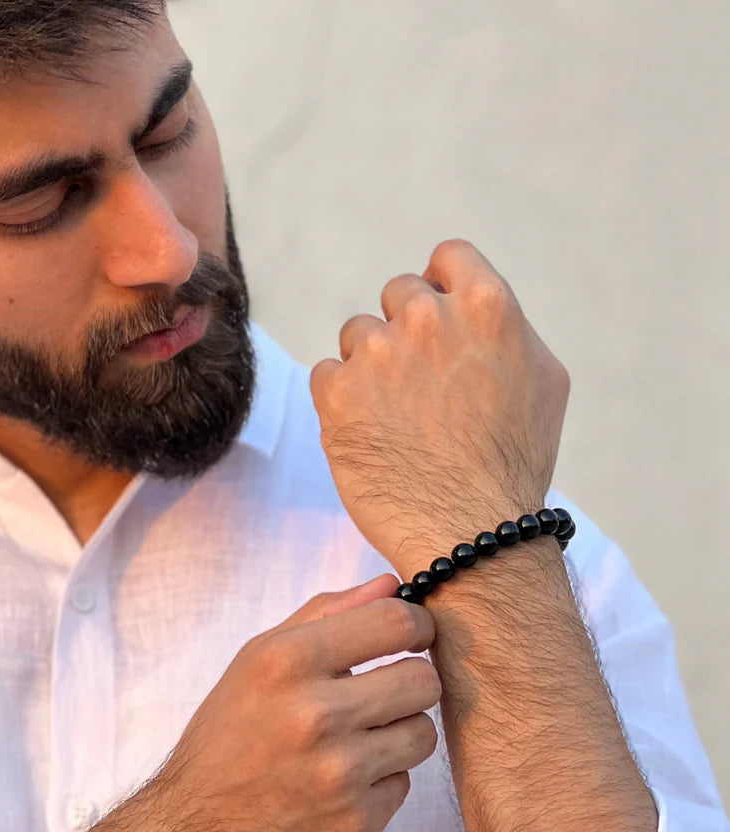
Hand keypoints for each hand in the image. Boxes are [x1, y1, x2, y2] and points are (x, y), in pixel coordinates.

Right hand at [147, 574, 438, 831]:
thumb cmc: (224, 741)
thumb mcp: (255, 662)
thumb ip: (325, 615)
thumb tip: (390, 584)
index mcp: (287, 662)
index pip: (396, 621)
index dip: (416, 625)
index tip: (410, 636)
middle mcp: (315, 714)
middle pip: (423, 679)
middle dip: (408, 683)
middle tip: (379, 695)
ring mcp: (338, 775)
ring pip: (423, 733)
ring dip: (397, 736)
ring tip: (353, 744)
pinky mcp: (355, 826)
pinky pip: (403, 785)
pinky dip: (377, 784)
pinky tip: (337, 787)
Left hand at [309, 239, 569, 580]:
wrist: (470, 533)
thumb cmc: (514, 463)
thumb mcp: (544, 380)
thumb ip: (506, 326)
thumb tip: (469, 300)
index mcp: (486, 305)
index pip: (447, 257)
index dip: (441, 289)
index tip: (440, 324)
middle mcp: (427, 318)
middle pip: (398, 295)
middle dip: (406, 333)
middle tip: (422, 388)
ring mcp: (377, 354)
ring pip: (358, 335)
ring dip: (371, 368)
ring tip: (399, 420)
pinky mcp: (336, 393)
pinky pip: (327, 374)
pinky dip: (342, 401)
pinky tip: (371, 433)